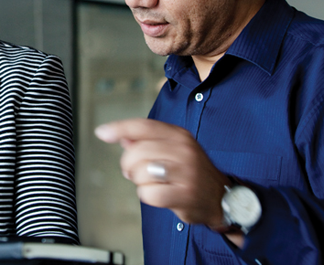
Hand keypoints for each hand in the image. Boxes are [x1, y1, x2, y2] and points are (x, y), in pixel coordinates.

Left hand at [96, 118, 228, 226]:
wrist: (221, 197)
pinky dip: (148, 196)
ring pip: (140, 173)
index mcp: (178, 135)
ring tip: (153, 183)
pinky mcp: (184, 195)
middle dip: (129, 165)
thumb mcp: (174, 148)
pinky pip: (148, 194)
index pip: (143, 126)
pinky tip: (161, 194)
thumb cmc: (191, 171)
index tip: (102, 132)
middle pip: (136, 152)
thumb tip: (120, 135)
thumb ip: (147, 140)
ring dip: (139, 182)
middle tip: (137, 172)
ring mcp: (186, 173)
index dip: (119, 128)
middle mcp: (183, 150)